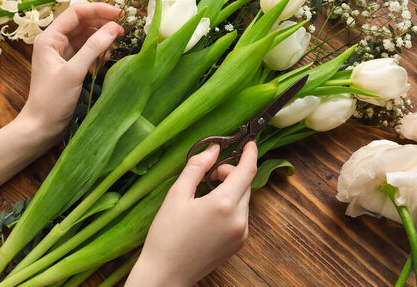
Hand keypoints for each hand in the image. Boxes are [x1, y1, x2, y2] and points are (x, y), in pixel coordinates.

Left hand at [17, 2, 122, 142]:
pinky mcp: (70, 65)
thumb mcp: (74, 72)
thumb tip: (114, 27)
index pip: (76, 12)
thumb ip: (93, 48)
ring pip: (87, 36)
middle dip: (103, 25)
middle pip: (83, 22)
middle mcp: (55, 41)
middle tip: (123, 31)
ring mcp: (63, 53)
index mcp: (49, 38)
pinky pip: (88, 50)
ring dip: (102, 40)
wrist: (41, 126)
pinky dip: (98, 53)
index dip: (99, 10)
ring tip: (111, 52)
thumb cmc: (52, 100)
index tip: (120, 14)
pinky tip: (103, 63)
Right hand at [126, 142, 257, 286]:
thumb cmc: (166, 235)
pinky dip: (231, 205)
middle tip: (207, 176)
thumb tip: (213, 149)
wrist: (166, 274)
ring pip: (244, 198)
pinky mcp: (239, 242)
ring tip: (205, 196)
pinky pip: (241, 214)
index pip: (247, 170)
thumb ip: (197, 167)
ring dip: (231, 189)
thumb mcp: (176, 195)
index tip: (249, 142)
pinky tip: (209, 212)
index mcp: (224, 204)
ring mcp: (242, 233)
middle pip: (245, 183)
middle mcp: (239, 219)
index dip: (250, 153)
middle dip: (230, 172)